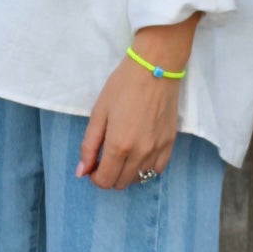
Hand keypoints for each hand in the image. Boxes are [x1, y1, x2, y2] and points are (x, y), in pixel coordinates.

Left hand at [77, 56, 180, 190]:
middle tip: (105, 157)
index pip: (104, 180)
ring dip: (127, 172)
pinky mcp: (170, 143)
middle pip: (121, 183)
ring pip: (139, 179)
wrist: (155, 68)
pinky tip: (139, 153)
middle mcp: (140, 153)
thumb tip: (82, 172)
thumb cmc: (122, 86)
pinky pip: (157, 169)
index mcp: (119, 146)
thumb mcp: (98, 113)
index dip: (94, 176)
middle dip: (109, 175)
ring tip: (123, 153)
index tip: (93, 164)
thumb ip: (89, 146)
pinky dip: (145, 168)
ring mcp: (158, 150)